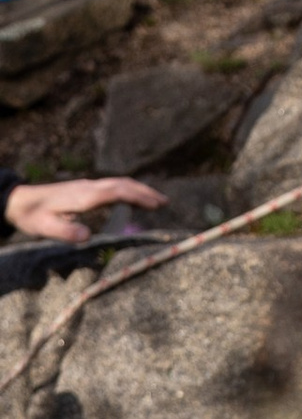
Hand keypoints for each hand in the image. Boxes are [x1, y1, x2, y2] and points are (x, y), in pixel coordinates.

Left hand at [4, 175, 163, 245]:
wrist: (19, 199)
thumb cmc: (32, 215)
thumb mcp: (44, 227)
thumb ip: (66, 231)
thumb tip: (88, 236)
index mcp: (84, 196)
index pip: (117, 192)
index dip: (138, 196)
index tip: (157, 204)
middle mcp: (89, 188)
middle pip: (123, 184)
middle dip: (145, 192)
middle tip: (165, 202)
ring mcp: (88, 186)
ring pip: (119, 183)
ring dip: (139, 189)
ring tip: (156, 200)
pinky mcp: (86, 189)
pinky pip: (113, 186)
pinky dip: (129, 190)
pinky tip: (132, 197)